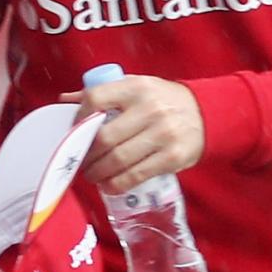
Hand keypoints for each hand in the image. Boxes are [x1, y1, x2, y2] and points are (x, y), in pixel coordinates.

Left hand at [65, 75, 205, 188]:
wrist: (206, 113)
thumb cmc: (162, 100)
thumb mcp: (136, 87)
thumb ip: (103, 93)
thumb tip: (65, 100)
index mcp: (135, 87)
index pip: (95, 99)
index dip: (78, 119)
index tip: (73, 133)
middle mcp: (149, 109)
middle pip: (104, 137)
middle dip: (85, 155)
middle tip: (79, 162)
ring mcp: (163, 133)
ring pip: (118, 160)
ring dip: (98, 173)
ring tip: (92, 175)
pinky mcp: (173, 156)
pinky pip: (136, 175)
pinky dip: (116, 184)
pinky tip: (109, 184)